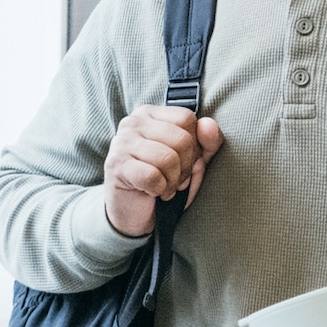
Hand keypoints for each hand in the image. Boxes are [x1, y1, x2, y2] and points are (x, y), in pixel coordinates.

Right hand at [105, 104, 222, 237]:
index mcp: (149, 114)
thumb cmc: (163, 181)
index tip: (184, 162)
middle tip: (176, 179)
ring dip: (173, 181)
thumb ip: (206, 142)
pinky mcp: (117, 166)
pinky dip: (160, 189)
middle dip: (185, 166)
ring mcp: (122, 143)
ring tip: (166, 187)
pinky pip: (153, 176)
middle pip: (181, 138)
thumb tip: (209, 124)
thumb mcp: (192, 161)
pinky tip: (154, 192)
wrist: (132, 212)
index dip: (194, 145)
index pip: (186, 118)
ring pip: (168, 158)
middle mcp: (132, 122)